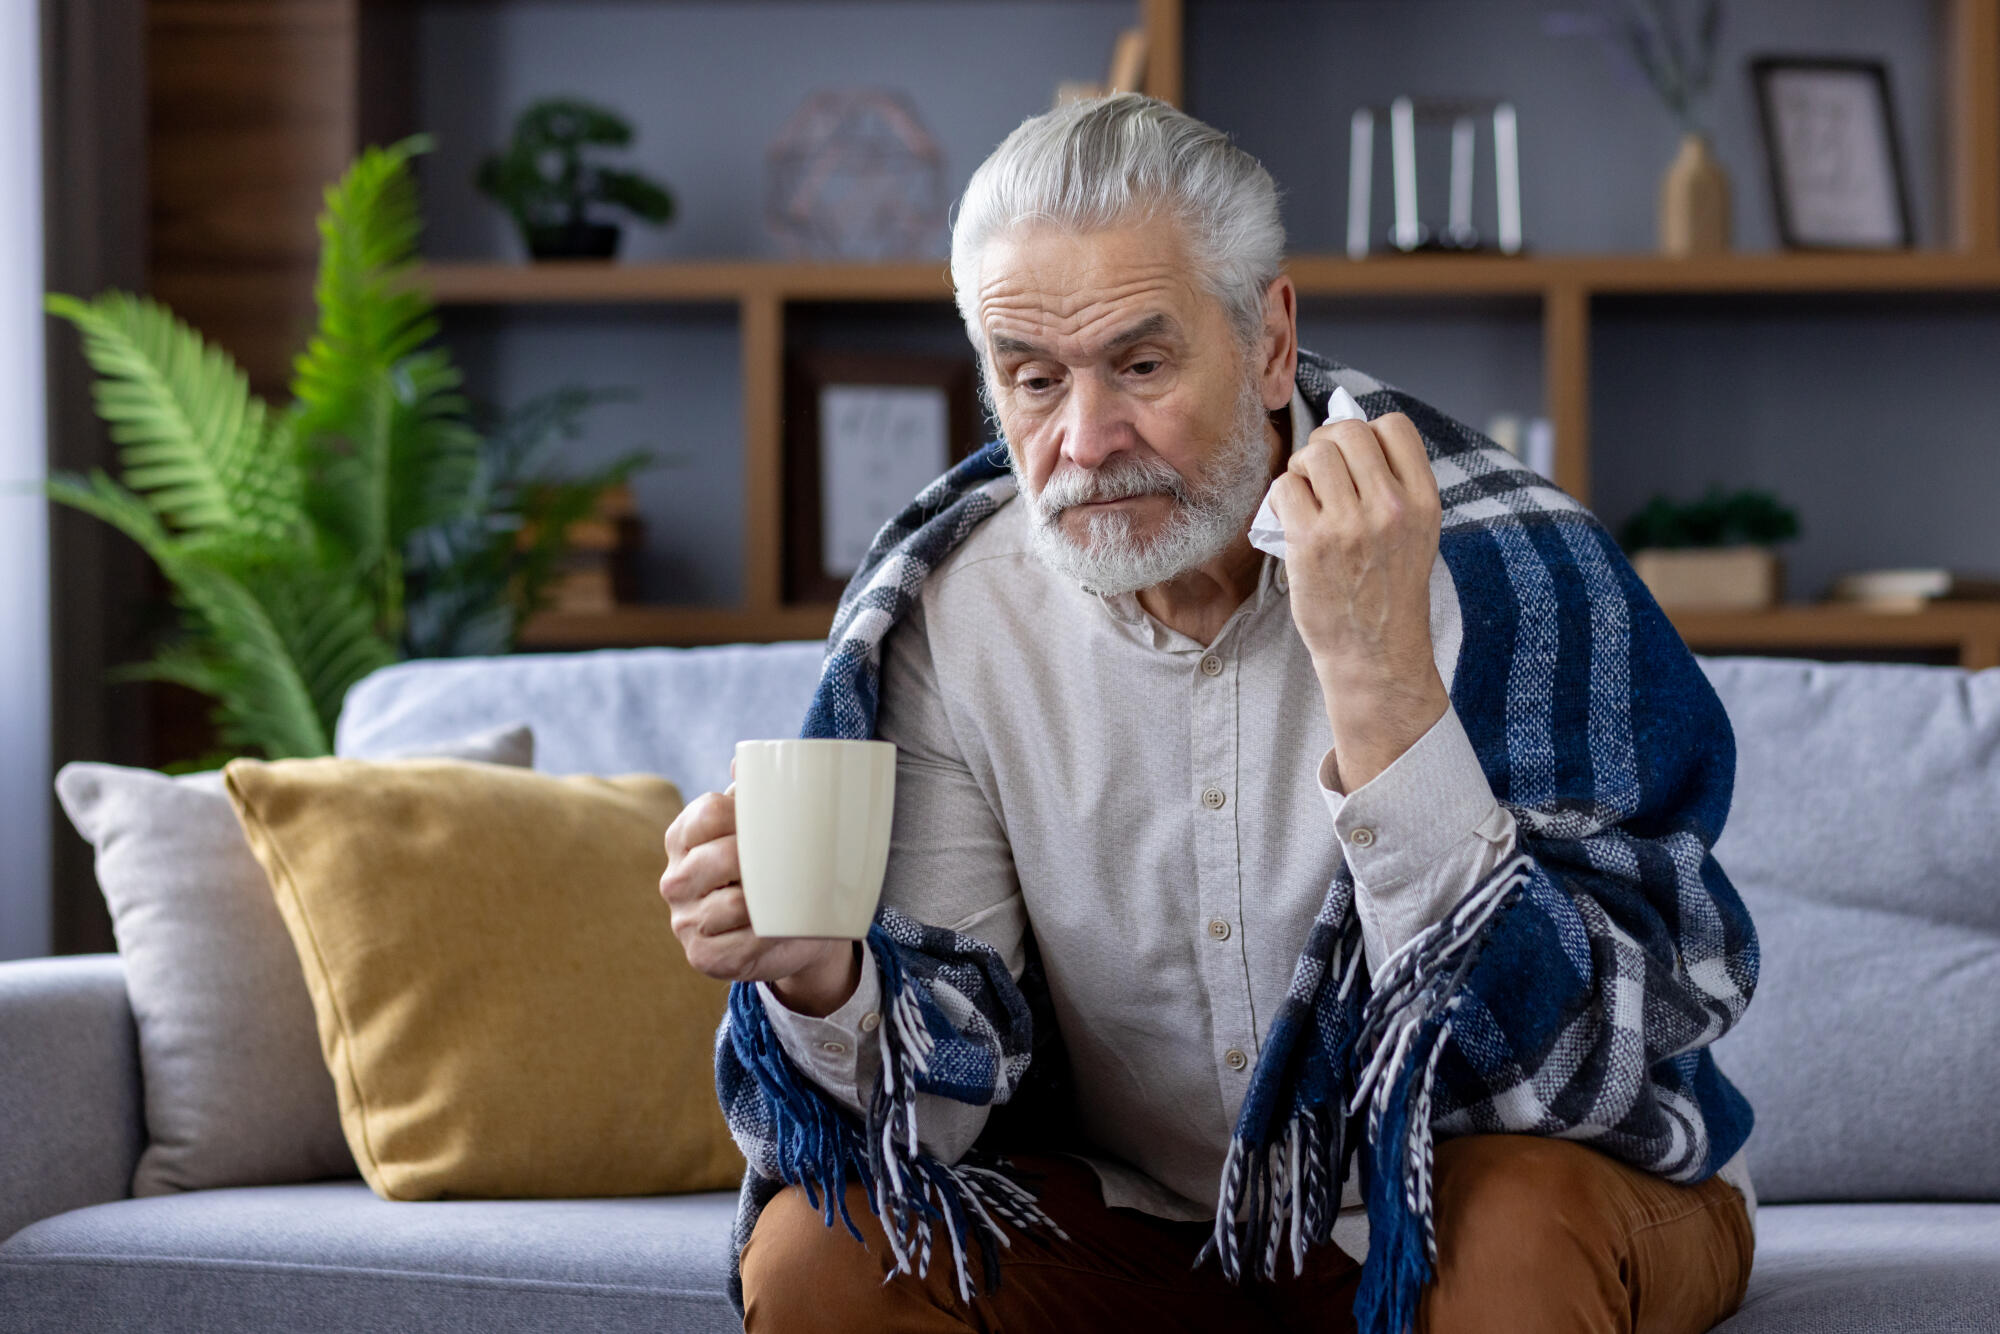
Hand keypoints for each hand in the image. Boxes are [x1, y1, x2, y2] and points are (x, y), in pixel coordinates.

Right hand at [659, 769, 859, 1015]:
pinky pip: (741, 944)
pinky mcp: (703, 957)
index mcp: (683, 838)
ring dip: (768, 902)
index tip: (775, 821)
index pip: (709, 812)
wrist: (794, 932)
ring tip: (790, 896)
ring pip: (733, 904)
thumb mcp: (764, 830)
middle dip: (759, 859)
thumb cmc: (774, 870)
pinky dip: (768, 937)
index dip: (745, 814)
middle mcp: (675, 880)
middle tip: (792, 861)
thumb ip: (754, 796)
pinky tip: (782, 929)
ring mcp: (685, 921)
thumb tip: (744, 761)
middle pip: (719, 856)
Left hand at [1267, 410, 1449, 787]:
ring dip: (1301, 470)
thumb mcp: (1413, 534)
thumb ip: (1392, 486)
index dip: (1366, 432)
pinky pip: (1284, 488)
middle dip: (1326, 445)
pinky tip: (1290, 522)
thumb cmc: (1388, 594)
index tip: (1354, 459)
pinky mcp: (1311, 543)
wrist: (1375, 657)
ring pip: (1312, 454)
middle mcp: (1391, 507)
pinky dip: (1281, 499)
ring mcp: (1350, 524)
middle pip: (1348, 431)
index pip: (1394, 426)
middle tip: (1320, 476)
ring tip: (1305, 498)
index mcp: (1423, 501)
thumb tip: (1345, 434)